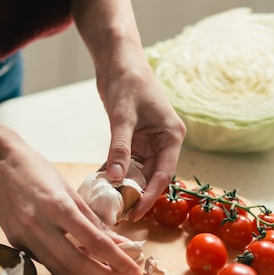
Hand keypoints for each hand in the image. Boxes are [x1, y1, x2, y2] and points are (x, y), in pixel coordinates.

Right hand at [0, 138, 141, 274]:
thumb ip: (91, 219)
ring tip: (104, 274)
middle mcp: (40, 225)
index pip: (96, 242)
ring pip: (59, 269)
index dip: (118, 261)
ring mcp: (24, 236)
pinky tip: (79, 263)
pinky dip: (64, 267)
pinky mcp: (14, 242)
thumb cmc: (35, 169)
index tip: (134, 272)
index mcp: (59, 206)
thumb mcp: (68, 189)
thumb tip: (116, 243)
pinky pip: (44, 261)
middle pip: (77, 265)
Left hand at [97, 42, 185, 219]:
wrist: (118, 60)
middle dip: (136, 195)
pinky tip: (101, 183)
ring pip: (138, 171)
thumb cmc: (128, 82)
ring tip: (109, 203)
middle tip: (119, 214)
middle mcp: (163, 142)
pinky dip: (115, 171)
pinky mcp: (135, 139)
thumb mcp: (123, 117)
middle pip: (152, 176)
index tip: (135, 213)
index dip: (149, 196)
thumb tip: (115, 178)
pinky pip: (126, 162)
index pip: (163, 174)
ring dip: (124, 185)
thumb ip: (120, 148)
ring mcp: (149, 141)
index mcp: (171, 136)